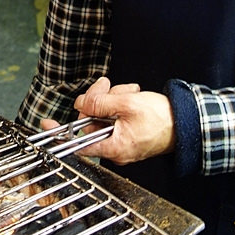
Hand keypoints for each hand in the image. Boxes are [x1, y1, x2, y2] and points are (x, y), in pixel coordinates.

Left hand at [41, 76, 175, 164]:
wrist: (187, 123)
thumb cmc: (162, 119)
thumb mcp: (127, 105)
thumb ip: (99, 103)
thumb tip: (80, 103)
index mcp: (113, 147)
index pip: (78, 143)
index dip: (61, 132)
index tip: (46, 124)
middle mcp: (115, 148)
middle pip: (90, 121)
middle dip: (96, 99)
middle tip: (106, 87)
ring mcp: (121, 140)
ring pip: (103, 114)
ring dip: (111, 98)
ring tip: (127, 92)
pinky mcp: (127, 132)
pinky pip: (114, 115)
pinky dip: (119, 102)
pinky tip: (131, 95)